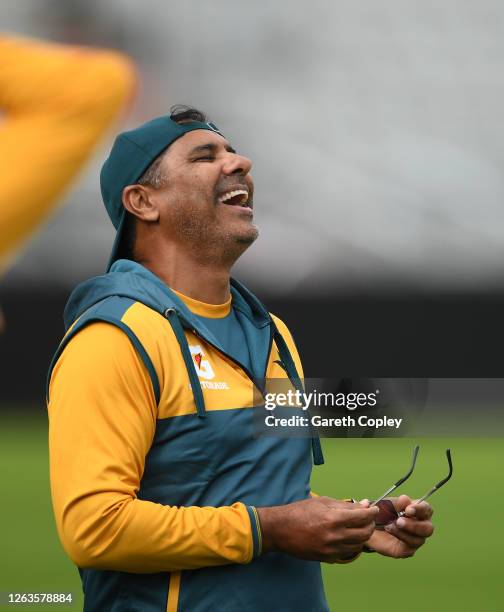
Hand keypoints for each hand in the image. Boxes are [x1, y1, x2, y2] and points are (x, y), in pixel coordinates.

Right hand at [256, 497, 378, 561]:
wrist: (281, 530)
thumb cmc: (300, 511)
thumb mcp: (322, 502)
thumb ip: (345, 505)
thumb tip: (364, 505)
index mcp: (333, 518)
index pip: (362, 517)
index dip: (372, 512)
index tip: (374, 509)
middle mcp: (334, 536)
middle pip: (364, 533)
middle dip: (370, 524)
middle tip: (368, 518)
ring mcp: (331, 549)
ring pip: (358, 545)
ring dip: (362, 535)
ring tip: (358, 527)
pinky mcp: (327, 558)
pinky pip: (348, 552)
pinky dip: (352, 544)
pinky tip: (348, 536)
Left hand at [364, 495, 433, 557]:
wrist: (370, 525)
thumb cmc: (383, 511)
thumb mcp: (387, 504)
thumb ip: (397, 502)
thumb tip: (405, 499)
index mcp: (420, 511)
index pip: (427, 509)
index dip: (420, 509)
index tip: (408, 509)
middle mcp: (422, 526)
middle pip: (428, 528)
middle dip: (414, 525)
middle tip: (399, 521)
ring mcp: (416, 539)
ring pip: (419, 539)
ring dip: (404, 532)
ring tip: (389, 526)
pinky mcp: (408, 550)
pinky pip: (409, 548)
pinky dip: (399, 538)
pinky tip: (389, 530)